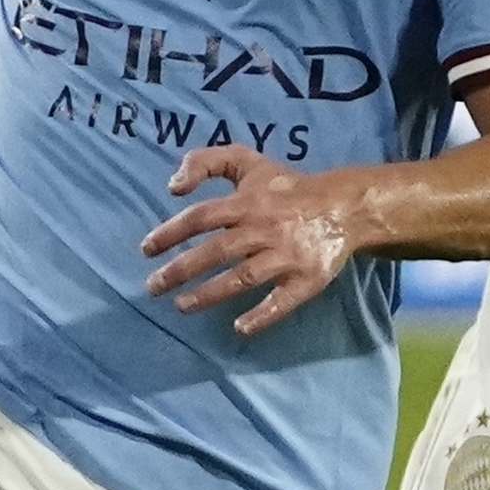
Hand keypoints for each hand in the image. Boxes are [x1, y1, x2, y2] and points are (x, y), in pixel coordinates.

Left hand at [139, 147, 362, 335]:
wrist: (343, 206)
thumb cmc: (285, 187)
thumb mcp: (247, 161)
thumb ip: (207, 161)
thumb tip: (173, 187)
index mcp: (247, 202)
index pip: (201, 217)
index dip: (171, 233)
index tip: (146, 249)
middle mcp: (263, 229)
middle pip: (216, 250)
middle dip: (181, 270)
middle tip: (153, 287)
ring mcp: (285, 256)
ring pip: (243, 278)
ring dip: (210, 294)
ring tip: (181, 307)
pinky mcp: (306, 279)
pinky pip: (282, 301)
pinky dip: (262, 315)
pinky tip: (239, 328)